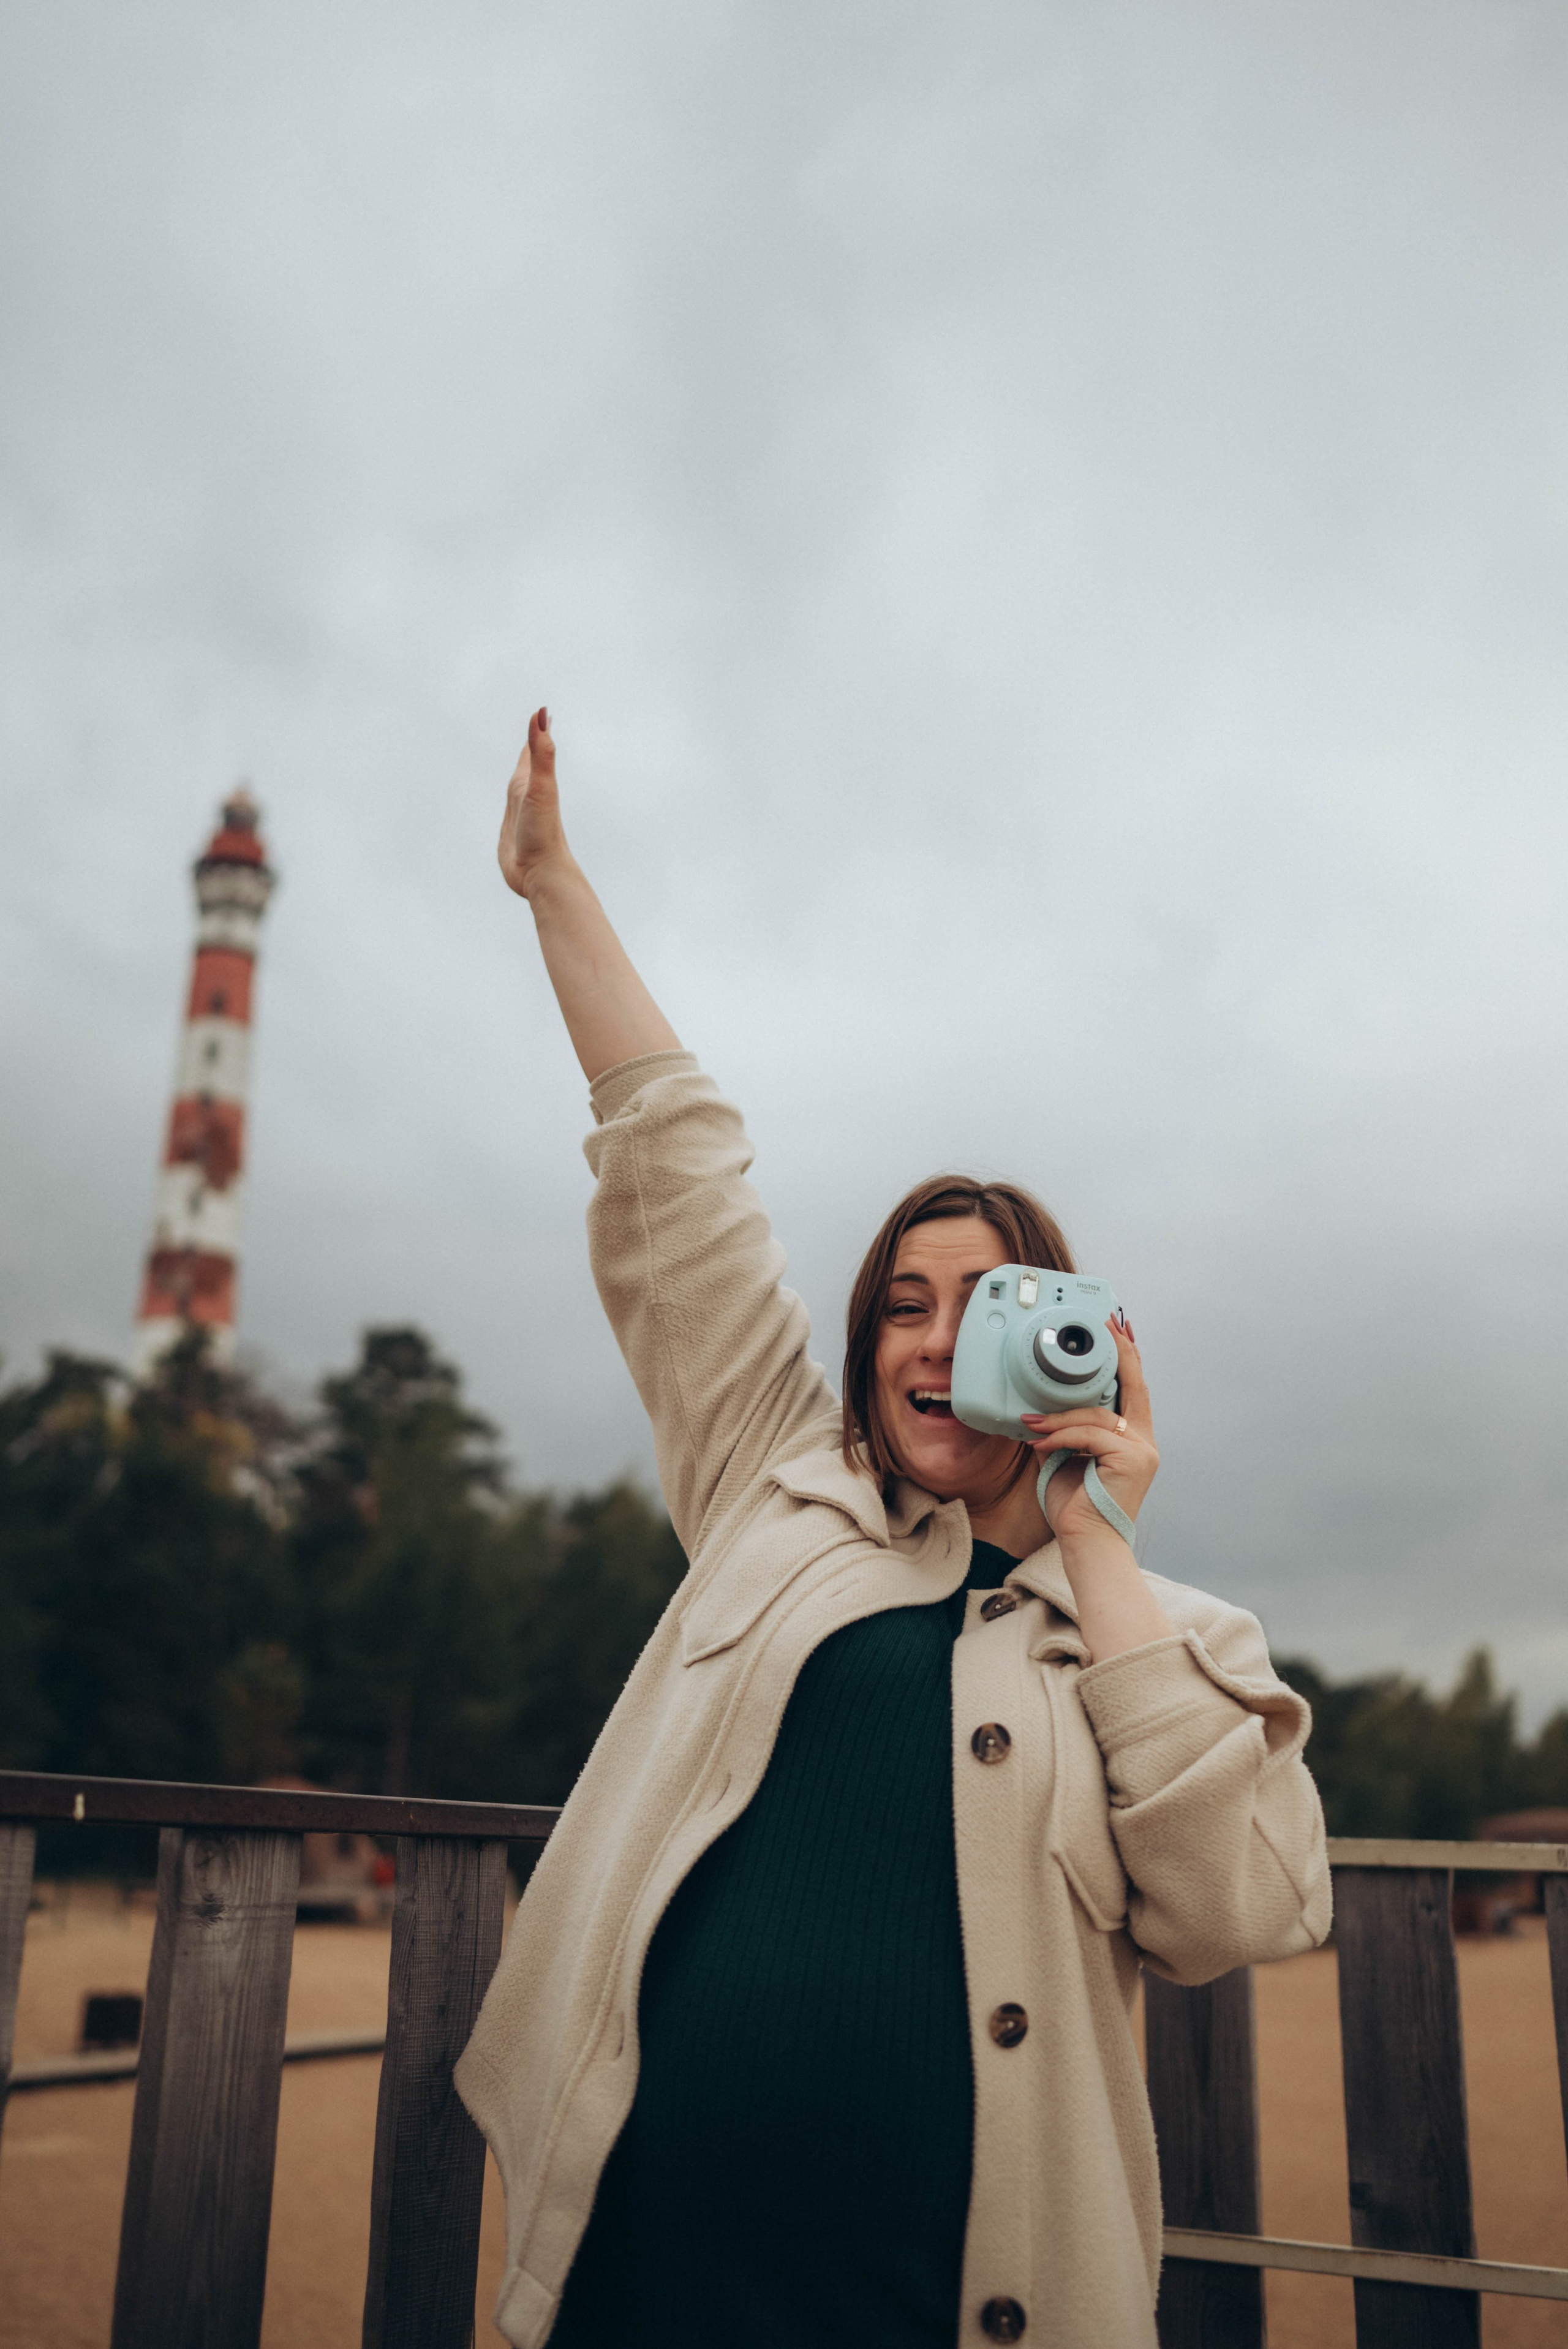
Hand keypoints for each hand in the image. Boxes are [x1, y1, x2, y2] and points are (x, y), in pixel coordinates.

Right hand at [498, 707, 571, 898]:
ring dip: (521, 773)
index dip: (538, 731)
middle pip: (528, 765)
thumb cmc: (543, 832)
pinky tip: (514, 805)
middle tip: (535, 728)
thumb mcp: (541, 787)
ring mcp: (520, 815)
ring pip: (519, 787)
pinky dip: (511, 801)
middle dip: (530, 746)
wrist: (542, 874)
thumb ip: (541, 752)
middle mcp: (528, 797)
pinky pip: (509, 811)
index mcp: (532, 783)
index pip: (536, 750)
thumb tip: (541, 713)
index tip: (543, 713)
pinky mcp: (511, 835)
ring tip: (523, 763)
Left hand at [1020, 1317, 1158, 1550]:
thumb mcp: (1067, 1459)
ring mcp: (1141, 1451)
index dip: (1127, 1357)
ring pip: (1097, 1415)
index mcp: (1132, 1440)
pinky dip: (1060, 1438)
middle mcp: (1144, 1442)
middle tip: (1103, 1327)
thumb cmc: (1077, 1507)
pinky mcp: (1131, 1460)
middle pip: (1133, 1386)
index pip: (1133, 1389)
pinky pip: (1089, 1435)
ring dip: (1059, 1417)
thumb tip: (1039, 1408)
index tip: (1118, 1329)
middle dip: (1119, 1352)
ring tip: (1031, 1425)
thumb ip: (1065, 1432)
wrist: (1088, 1544)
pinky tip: (1040, 1446)